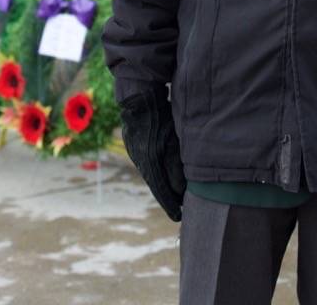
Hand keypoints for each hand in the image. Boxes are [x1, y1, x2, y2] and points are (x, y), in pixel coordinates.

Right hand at [119, 85, 185, 220]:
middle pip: (156, 184)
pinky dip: (158, 171)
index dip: (170, 205)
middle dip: (168, 197)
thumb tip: (180, 192)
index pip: (161, 191)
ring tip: (176, 193)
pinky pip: (148, 163)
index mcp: (150, 164)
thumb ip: (177, 168)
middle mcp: (140, 161)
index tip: (178, 218)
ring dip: (163, 184)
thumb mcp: (173, 143)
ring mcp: (136, 152)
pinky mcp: (136, 144)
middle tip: (181, 208)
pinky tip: (166, 172)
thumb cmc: (161, 118)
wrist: (139, 98)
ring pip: (152, 174)